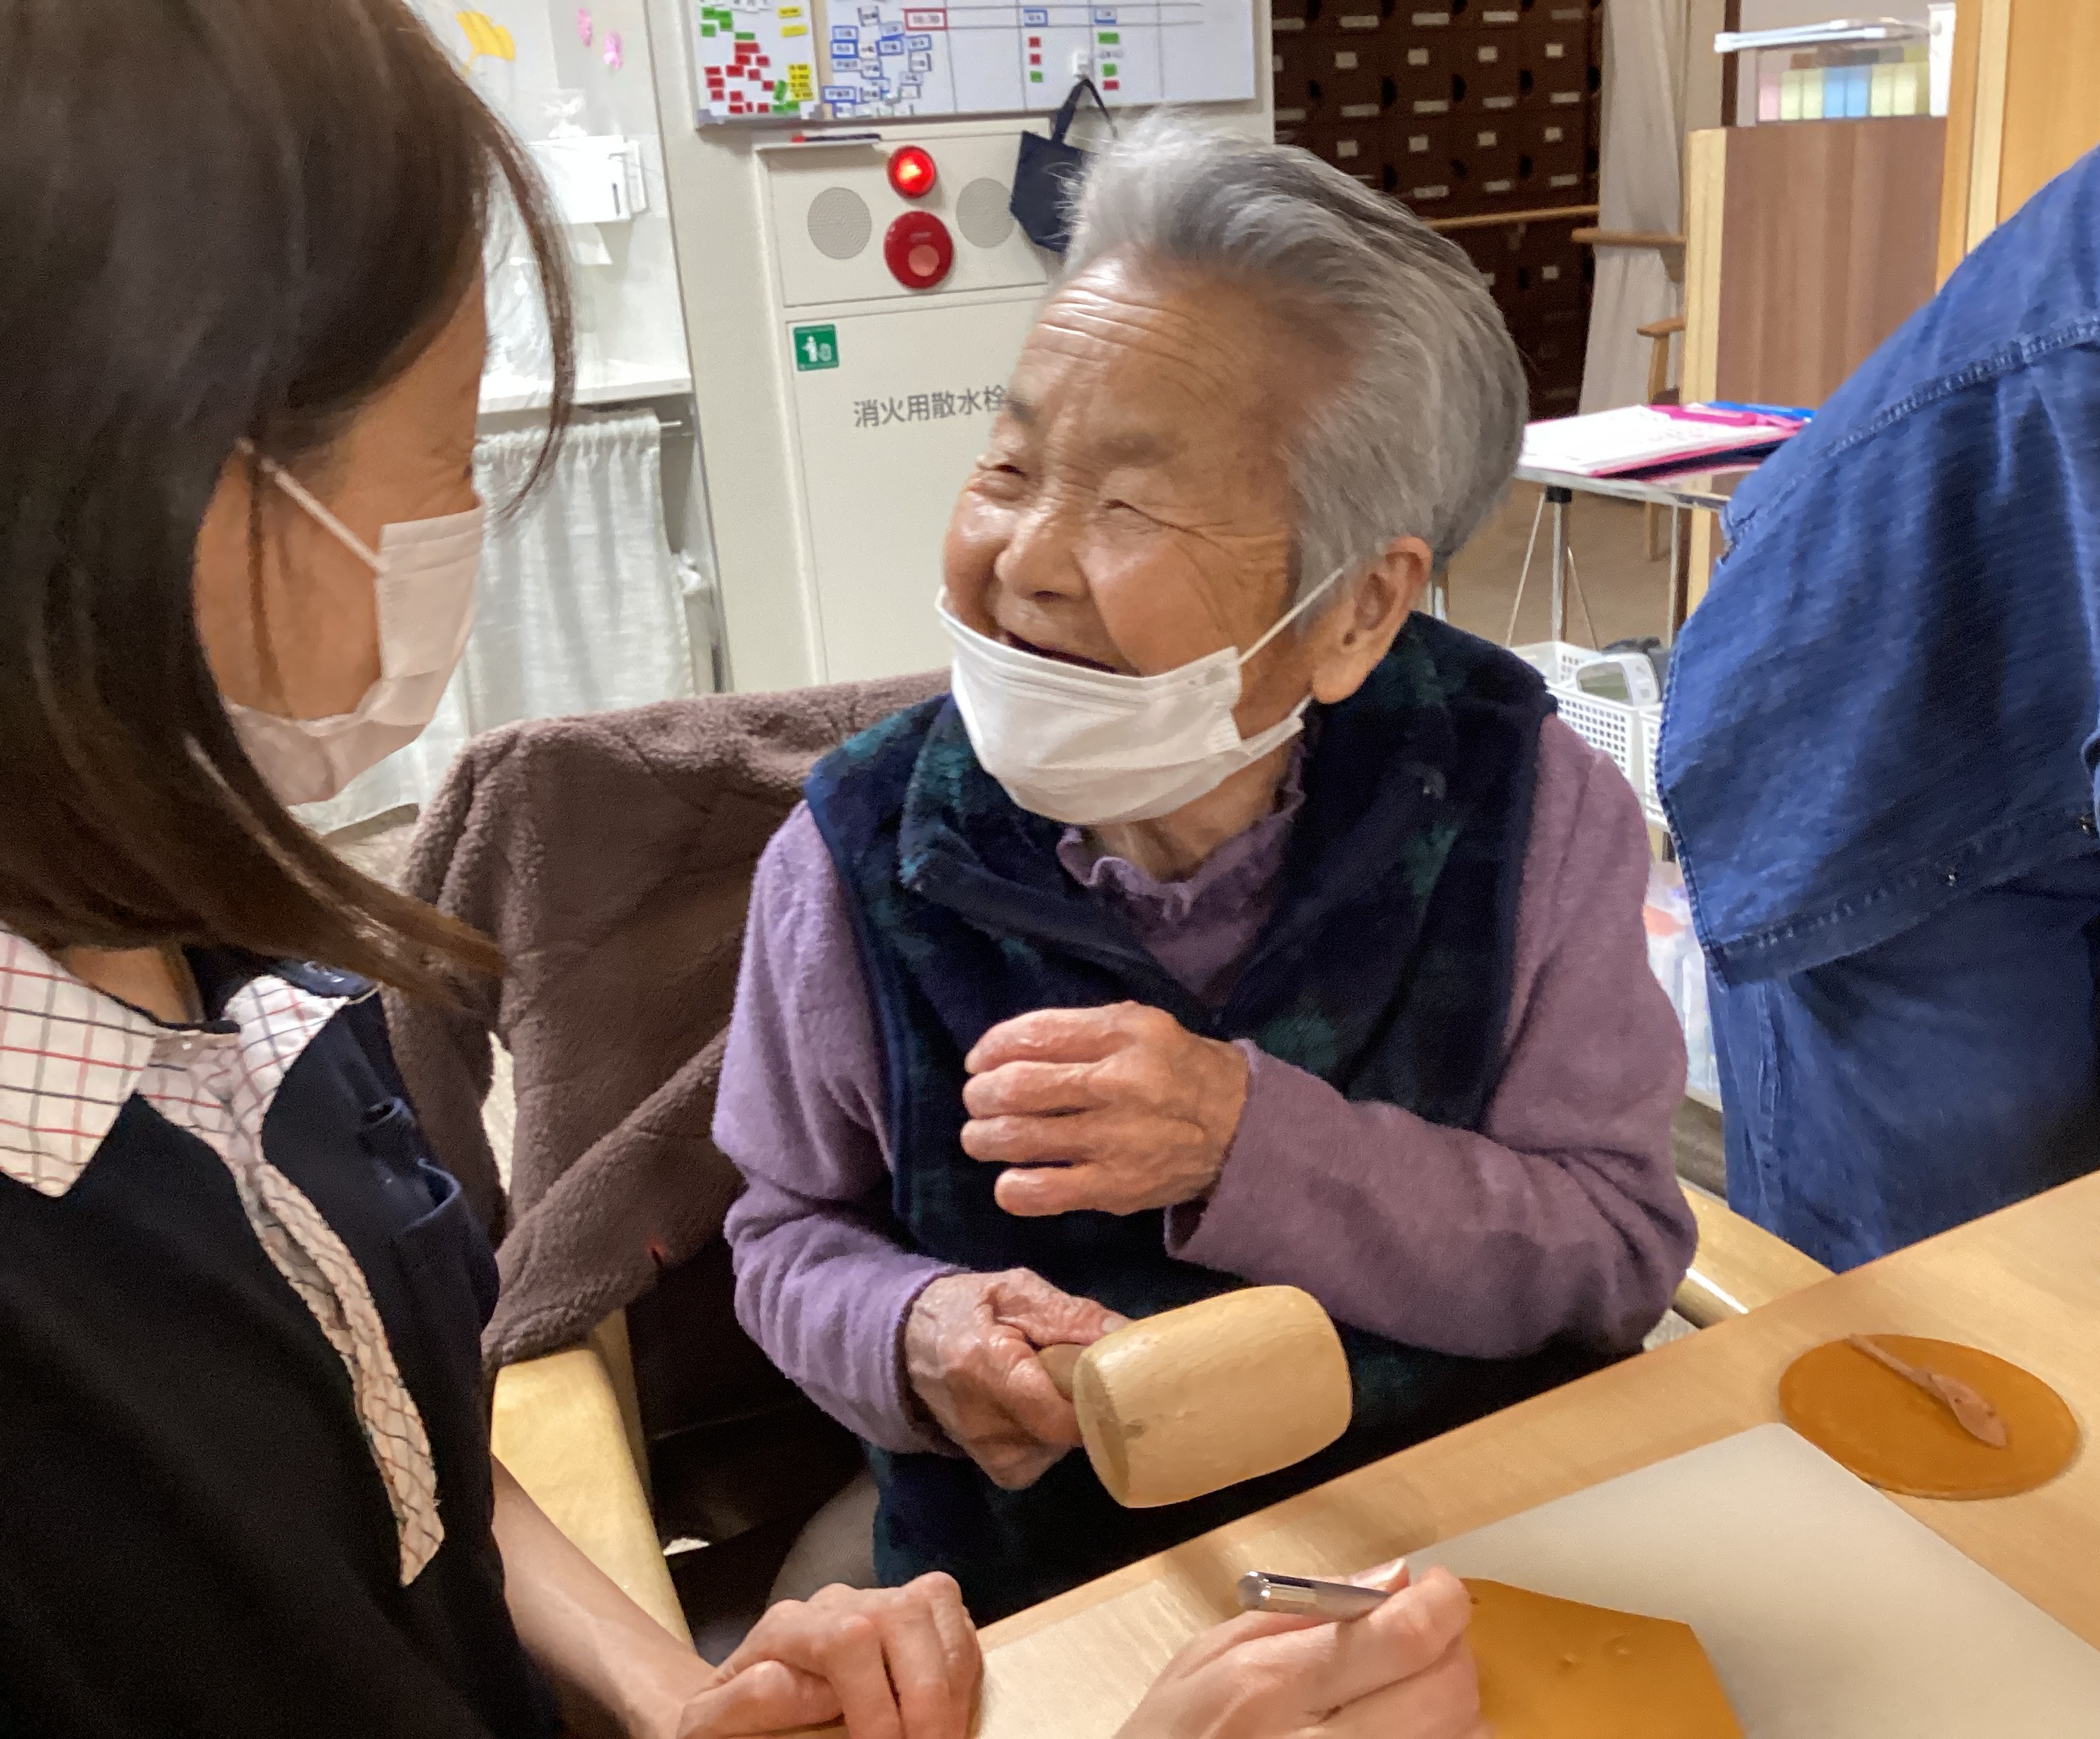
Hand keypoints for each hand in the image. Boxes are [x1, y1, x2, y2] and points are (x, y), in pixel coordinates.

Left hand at [678, 1575, 981, 1738]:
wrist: (735, 1706)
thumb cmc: (726, 1724)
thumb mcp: (711, 1724)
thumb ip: (748, 1701)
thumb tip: (808, 1689)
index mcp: (787, 1627)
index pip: (846, 1641)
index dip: (876, 1706)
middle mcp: (837, 1603)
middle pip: (901, 1615)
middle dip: (927, 1698)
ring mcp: (878, 1600)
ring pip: (934, 1607)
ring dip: (951, 1685)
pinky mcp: (912, 1612)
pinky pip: (953, 1617)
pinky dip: (963, 1667)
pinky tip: (950, 1715)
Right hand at [904, 1268, 1126, 1487]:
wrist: (910, 1344)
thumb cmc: (969, 1309)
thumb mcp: (1017, 1292)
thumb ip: (1072, 1314)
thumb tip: (1127, 1333)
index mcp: (983, 1365)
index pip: (1054, 1411)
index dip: (1095, 1399)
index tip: (1117, 1377)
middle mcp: (980, 1421)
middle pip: (1063, 1431)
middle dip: (1087, 1404)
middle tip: (1085, 1371)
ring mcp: (985, 1451)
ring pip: (1059, 1448)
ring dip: (1069, 1419)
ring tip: (1052, 1385)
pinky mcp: (994, 1467)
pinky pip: (1044, 1460)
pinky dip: (1052, 1437)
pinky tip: (1040, 1409)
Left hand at [961, 1003, 1250, 1216]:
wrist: (1239, 1130)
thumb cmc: (1177, 1070)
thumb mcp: (1139, 1026)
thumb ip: (1078, 1030)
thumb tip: (1003, 1050)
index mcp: (1125, 1034)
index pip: (1036, 1034)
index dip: (992, 1048)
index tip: (979, 1061)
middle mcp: (1120, 1083)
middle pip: (1018, 1087)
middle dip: (981, 1094)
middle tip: (977, 1101)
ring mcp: (1117, 1139)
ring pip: (1021, 1138)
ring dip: (984, 1137)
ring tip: (980, 1136)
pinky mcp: (1117, 1187)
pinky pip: (1045, 1192)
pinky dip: (1013, 1189)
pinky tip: (1008, 1181)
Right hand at [1115, 1563, 1483, 1738]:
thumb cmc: (1172, 1736)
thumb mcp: (1207, 1657)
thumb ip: (1300, 1612)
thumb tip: (1390, 1579)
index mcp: (1269, 1689)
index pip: (1401, 1639)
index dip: (1441, 1606)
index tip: (1436, 1592)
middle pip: (1445, 1693)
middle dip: (1450, 1652)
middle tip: (1422, 1638)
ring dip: (1452, 1708)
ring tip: (1407, 1693)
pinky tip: (1402, 1730)